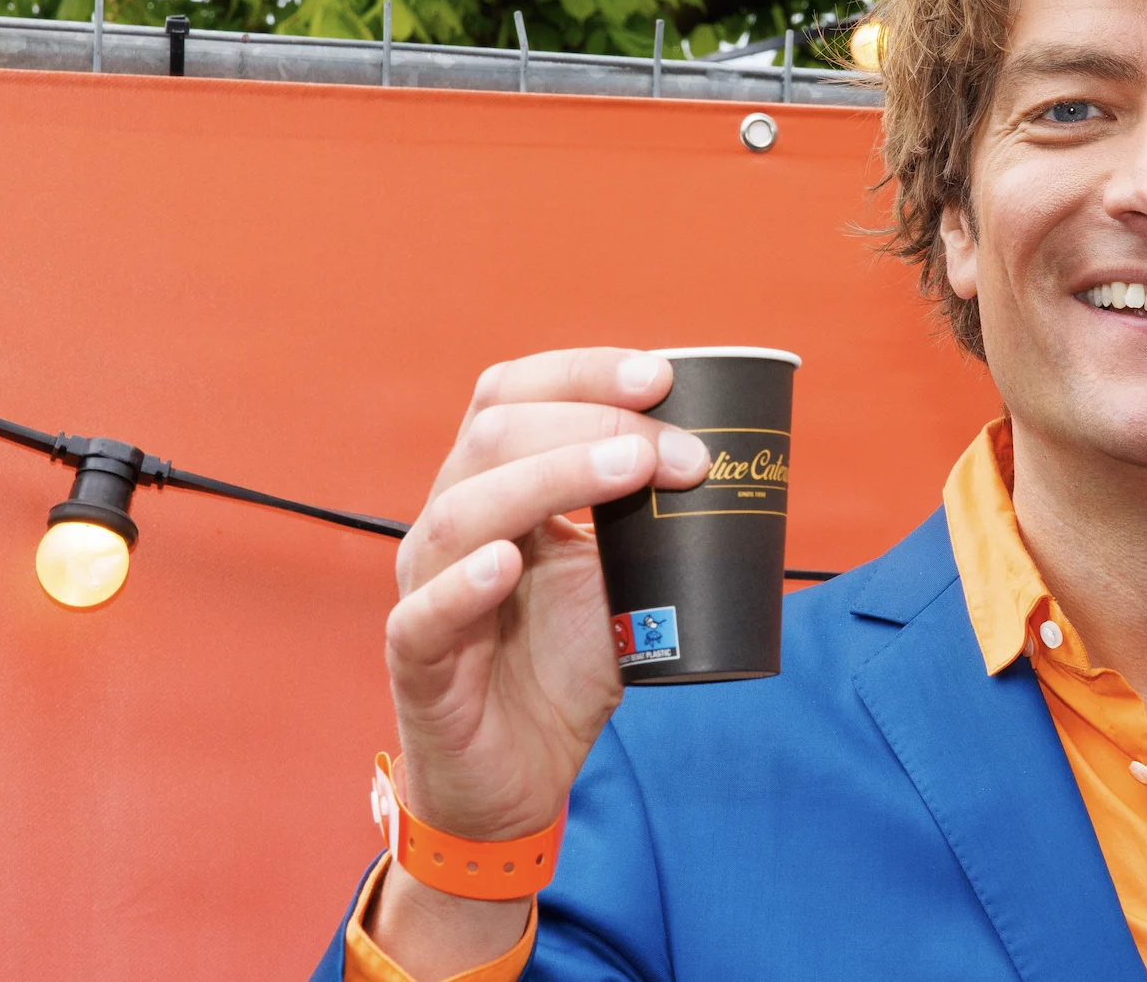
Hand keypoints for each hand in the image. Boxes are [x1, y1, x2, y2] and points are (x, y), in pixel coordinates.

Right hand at [383, 348, 708, 843]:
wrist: (520, 773)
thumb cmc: (563, 662)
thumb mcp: (619, 574)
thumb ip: (649, 517)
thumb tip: (728, 458)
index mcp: (495, 486)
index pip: (514, 396)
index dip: (582, 373)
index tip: (662, 376)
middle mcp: (452, 524)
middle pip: (495, 436)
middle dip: (595, 425)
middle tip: (681, 450)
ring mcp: (428, 589)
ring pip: (463, 512)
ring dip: (552, 478)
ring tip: (626, 471)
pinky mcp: (418, 662)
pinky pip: (426, 614)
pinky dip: (466, 583)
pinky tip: (505, 563)